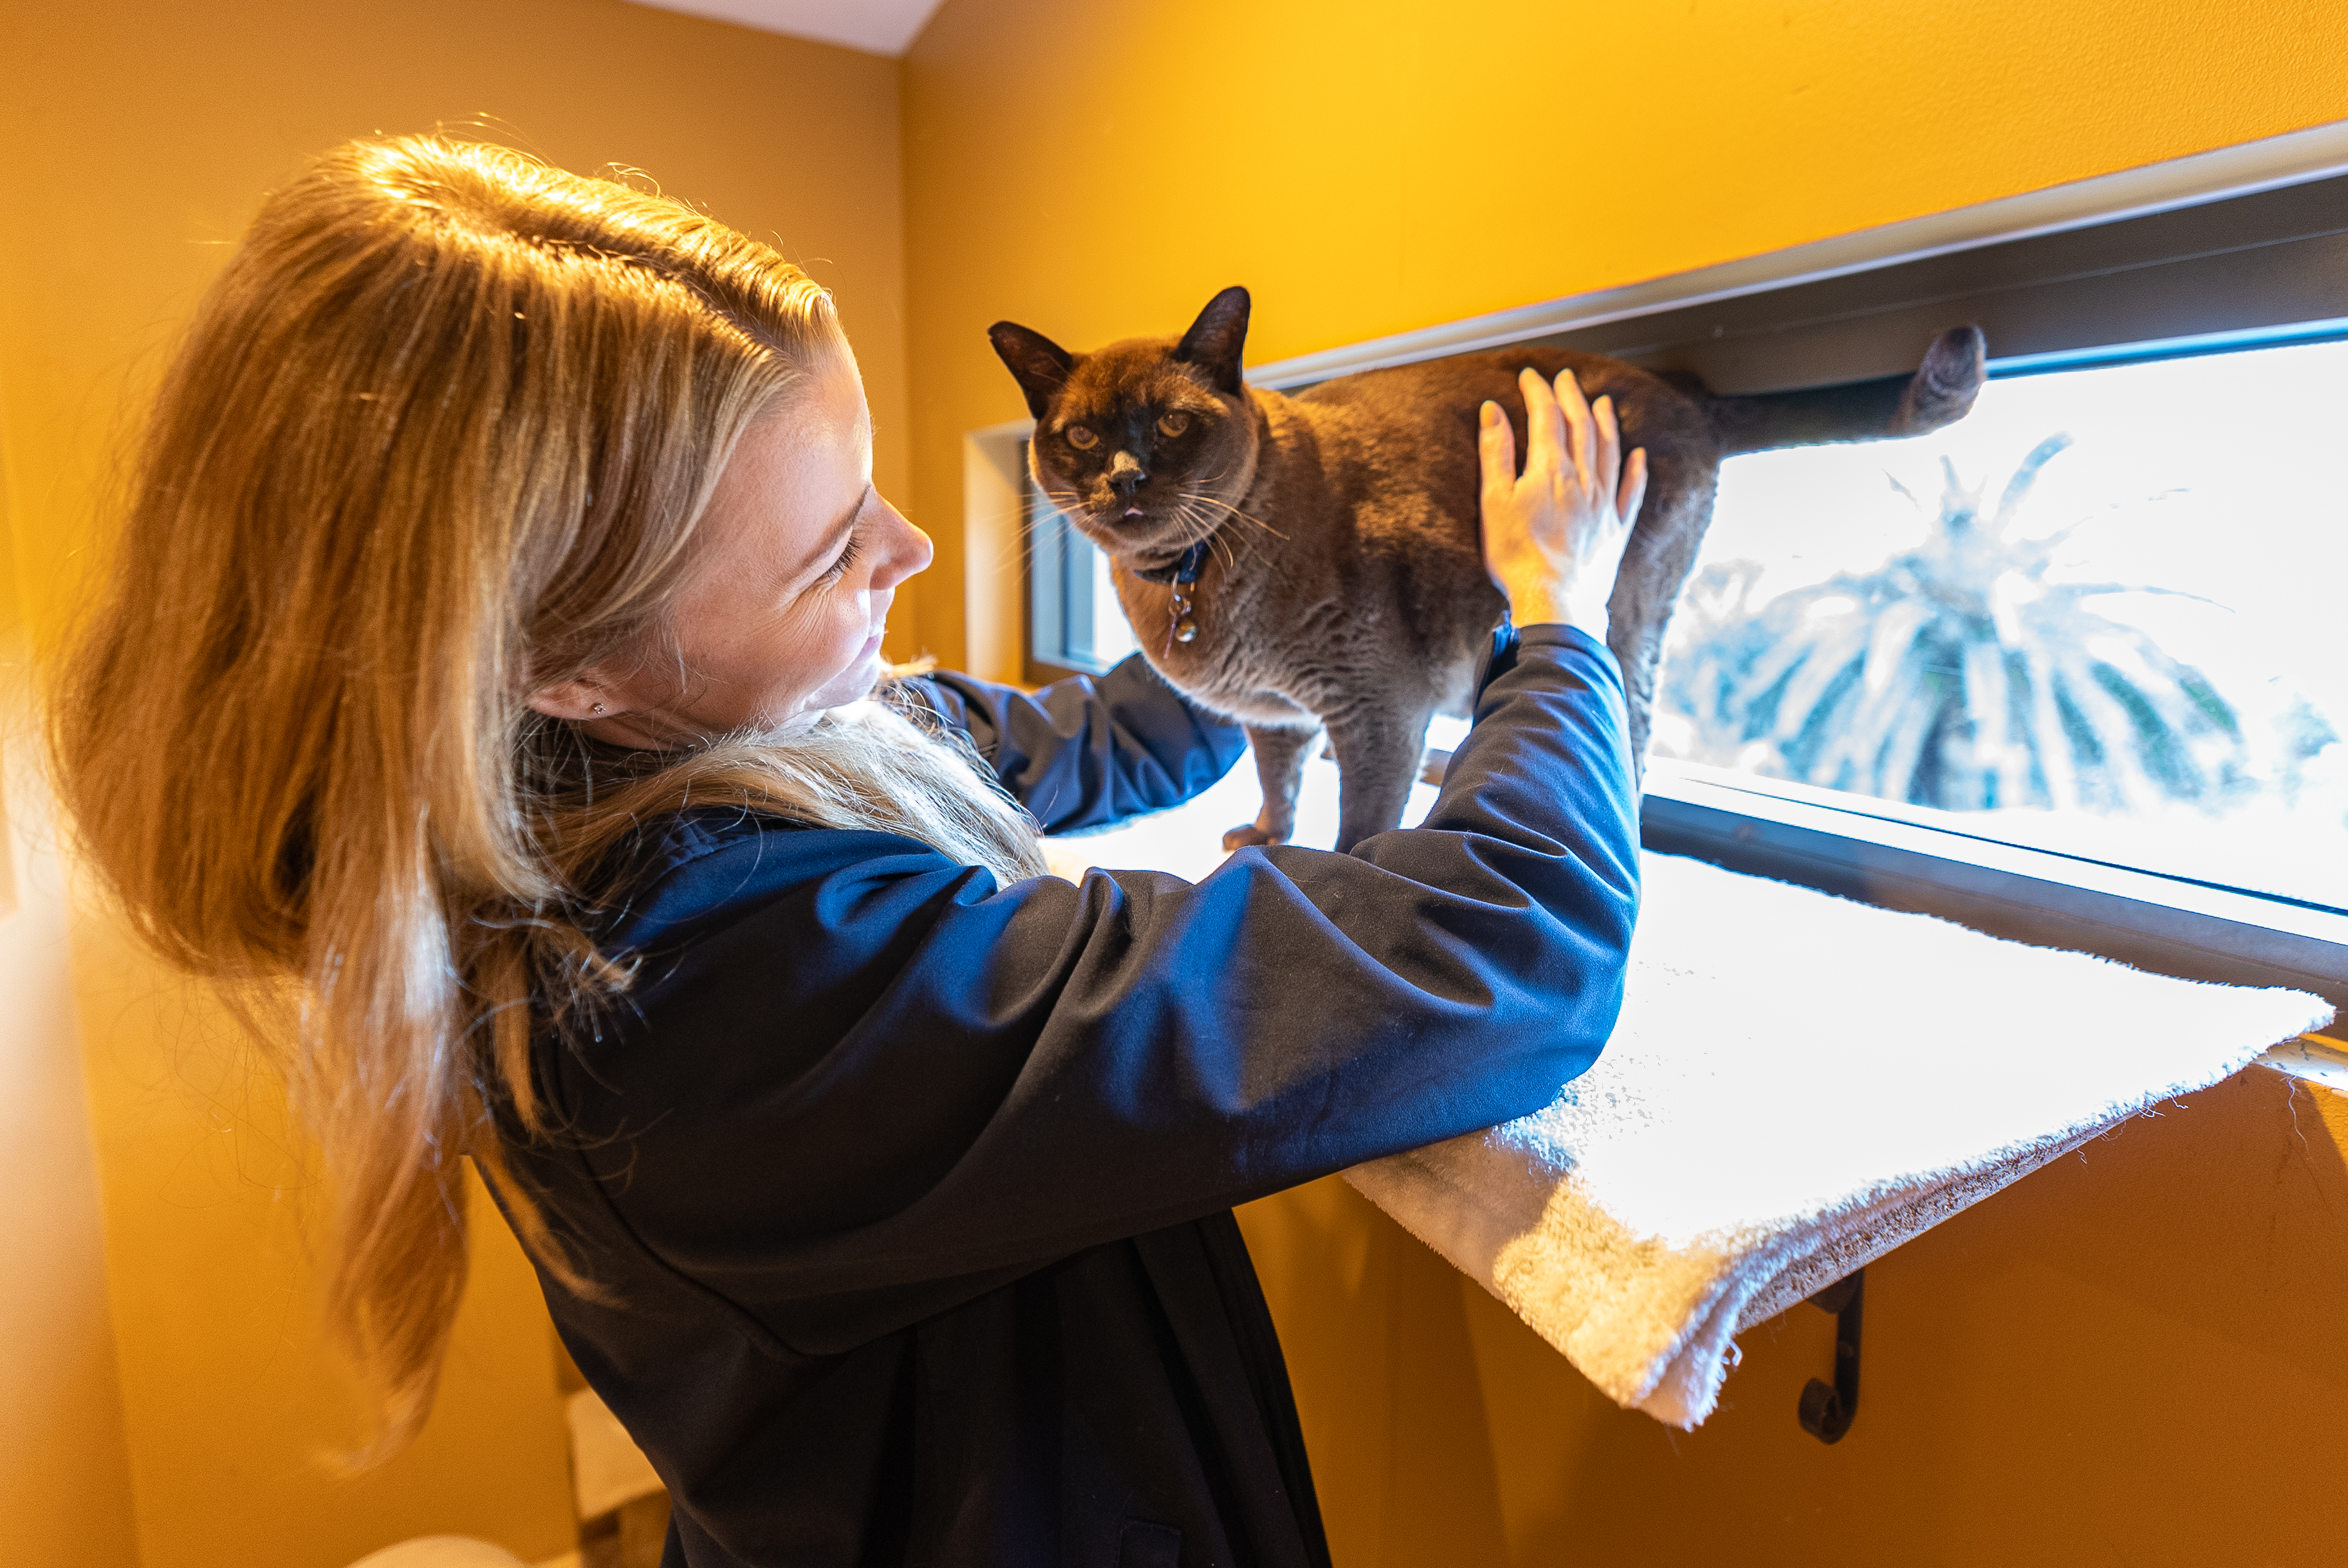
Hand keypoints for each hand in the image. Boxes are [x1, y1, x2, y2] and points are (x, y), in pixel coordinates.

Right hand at [1478, 366, 1647, 640]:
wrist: (1554, 601)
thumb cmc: (1516, 555)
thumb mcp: (1494, 501)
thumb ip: (1495, 453)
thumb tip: (1493, 411)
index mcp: (1551, 469)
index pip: (1546, 416)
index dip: (1538, 391)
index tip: (1529, 376)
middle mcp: (1584, 479)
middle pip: (1581, 426)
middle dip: (1572, 397)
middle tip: (1565, 378)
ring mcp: (1604, 504)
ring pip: (1610, 451)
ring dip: (1606, 422)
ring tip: (1603, 402)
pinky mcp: (1615, 529)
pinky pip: (1631, 492)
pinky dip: (1636, 471)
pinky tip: (1639, 457)